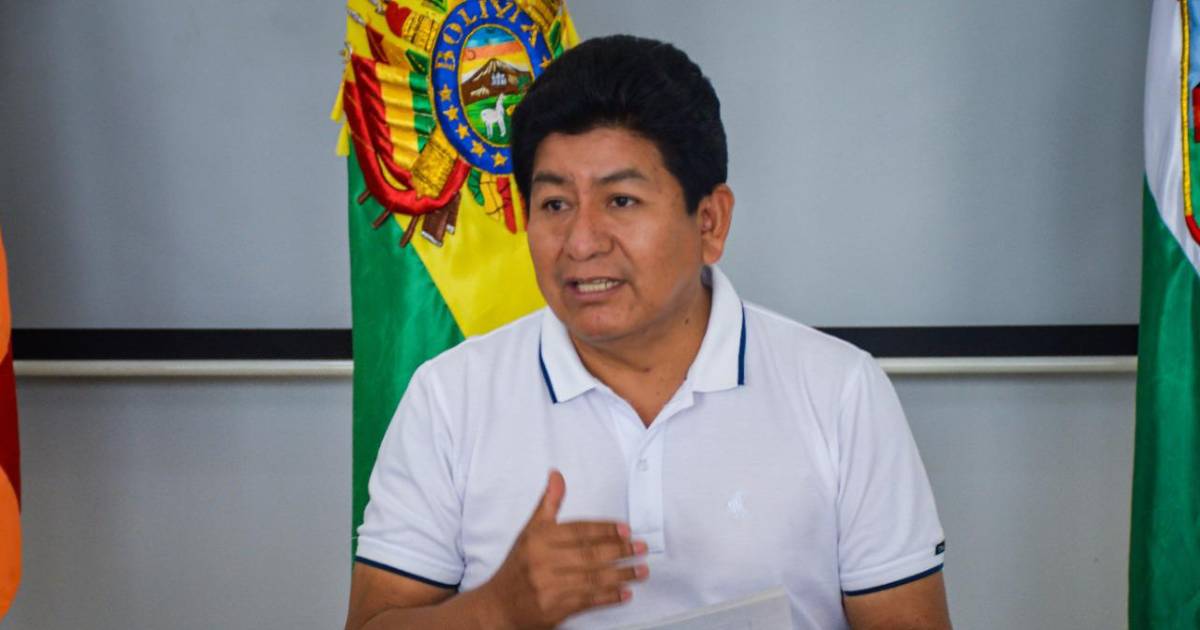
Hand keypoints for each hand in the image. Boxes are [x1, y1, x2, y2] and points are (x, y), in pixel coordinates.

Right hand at [479, 469, 648, 628]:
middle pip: (589, 554)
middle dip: (619, 551)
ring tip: (641, 570)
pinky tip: (625, 593)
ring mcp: (549, 587)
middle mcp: (542, 562)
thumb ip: (548, 505)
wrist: (498, 607)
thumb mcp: (529, 533)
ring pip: (592, 578)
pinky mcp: (555, 609)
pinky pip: (587, 601)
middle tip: (641, 548)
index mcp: (538, 540)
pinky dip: (609, 597)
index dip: (604, 529)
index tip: (626, 529)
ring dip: (621, 574)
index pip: (578, 531)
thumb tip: (557, 475)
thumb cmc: (518, 567)